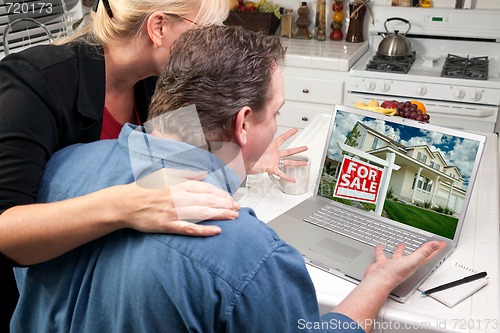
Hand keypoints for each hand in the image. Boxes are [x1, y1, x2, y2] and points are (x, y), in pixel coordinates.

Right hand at [115, 169, 239, 236]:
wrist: (126, 203)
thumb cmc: (145, 188)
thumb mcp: (166, 174)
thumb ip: (186, 174)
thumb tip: (204, 172)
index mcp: (179, 184)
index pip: (207, 188)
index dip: (222, 194)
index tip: (232, 199)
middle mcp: (179, 196)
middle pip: (208, 200)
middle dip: (226, 204)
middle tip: (238, 209)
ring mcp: (174, 211)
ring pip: (202, 213)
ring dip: (220, 215)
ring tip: (234, 217)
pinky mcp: (168, 225)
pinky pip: (189, 228)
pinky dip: (204, 230)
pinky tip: (216, 231)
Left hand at [249, 128, 307, 181]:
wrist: (242, 162)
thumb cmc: (246, 152)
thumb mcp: (253, 141)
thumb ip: (255, 134)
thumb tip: (251, 125)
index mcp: (270, 146)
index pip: (282, 138)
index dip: (289, 134)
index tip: (295, 130)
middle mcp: (273, 154)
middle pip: (289, 151)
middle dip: (298, 150)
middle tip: (305, 148)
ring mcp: (273, 161)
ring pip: (288, 162)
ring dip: (296, 163)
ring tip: (304, 163)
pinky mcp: (270, 168)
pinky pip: (280, 173)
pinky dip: (287, 177)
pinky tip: (292, 179)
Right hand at [364, 241, 446, 289]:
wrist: (378, 280)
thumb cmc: (394, 274)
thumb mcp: (412, 261)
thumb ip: (424, 252)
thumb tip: (435, 245)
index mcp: (413, 264)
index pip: (428, 256)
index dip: (436, 249)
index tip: (441, 244)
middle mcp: (405, 264)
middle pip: (416, 255)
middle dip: (421, 249)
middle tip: (424, 244)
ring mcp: (394, 264)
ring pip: (399, 255)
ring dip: (401, 250)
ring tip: (401, 244)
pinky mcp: (383, 264)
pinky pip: (383, 256)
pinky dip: (382, 251)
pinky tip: (380, 247)